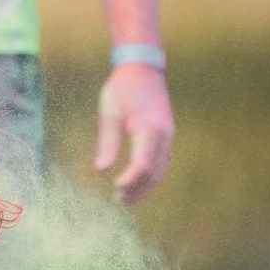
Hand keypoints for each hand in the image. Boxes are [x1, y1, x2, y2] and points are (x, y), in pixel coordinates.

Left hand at [95, 63, 174, 203]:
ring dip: (145, 185)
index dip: (130, 179)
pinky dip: (151, 174)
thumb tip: (101, 168)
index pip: (143, 163)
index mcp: (150, 129)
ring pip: (161, 168)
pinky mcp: (166, 134)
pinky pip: (162, 161)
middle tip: (119, 201)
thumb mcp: (109, 113)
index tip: (115, 187)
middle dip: (138, 188)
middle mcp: (164, 135)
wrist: (143, 69)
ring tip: (126, 197)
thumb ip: (107, 141)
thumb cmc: (122, 89)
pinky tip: (137, 181)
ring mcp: (168, 135)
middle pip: (155, 171)